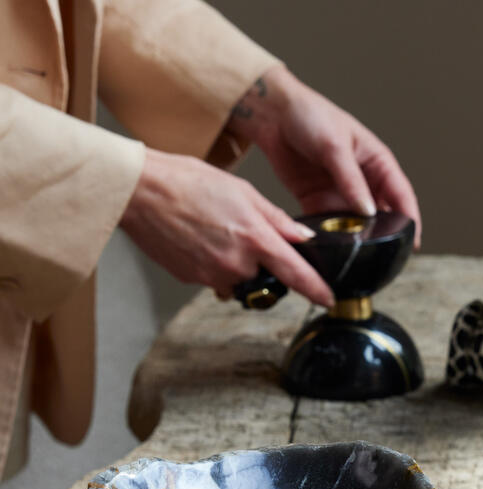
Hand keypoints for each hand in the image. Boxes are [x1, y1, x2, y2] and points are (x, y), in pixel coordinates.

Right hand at [120, 148, 334, 305]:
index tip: (328, 299)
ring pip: (239, 280)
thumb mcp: (243, 192)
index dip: (316, 290)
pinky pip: (215, 279)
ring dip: (237, 264)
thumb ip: (278, 220)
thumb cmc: (189, 182)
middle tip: (242, 233)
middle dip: (261, 262)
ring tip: (217, 233)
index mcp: (255, 238)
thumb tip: (305, 239)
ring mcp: (212, 275)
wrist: (140, 191)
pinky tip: (200, 239)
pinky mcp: (192, 280)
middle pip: (265, 277)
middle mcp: (236, 264)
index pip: (296, 275)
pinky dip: (214, 264)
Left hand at [228, 66, 421, 247]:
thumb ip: (351, 181)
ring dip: (357, 241)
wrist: (273, 116)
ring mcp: (342, 196)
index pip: (401, 196)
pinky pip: (329, 227)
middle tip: (386, 257)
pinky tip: (331, 249)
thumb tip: (369, 212)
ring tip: (357, 257)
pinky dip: (331, 238)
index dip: (410, 220)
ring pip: (356, 226)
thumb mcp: (334, 146)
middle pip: (382, 216)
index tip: (412, 242)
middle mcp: (364, 182)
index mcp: (378, 163)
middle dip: (385, 237)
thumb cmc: (311, 117)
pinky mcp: (319, 204)